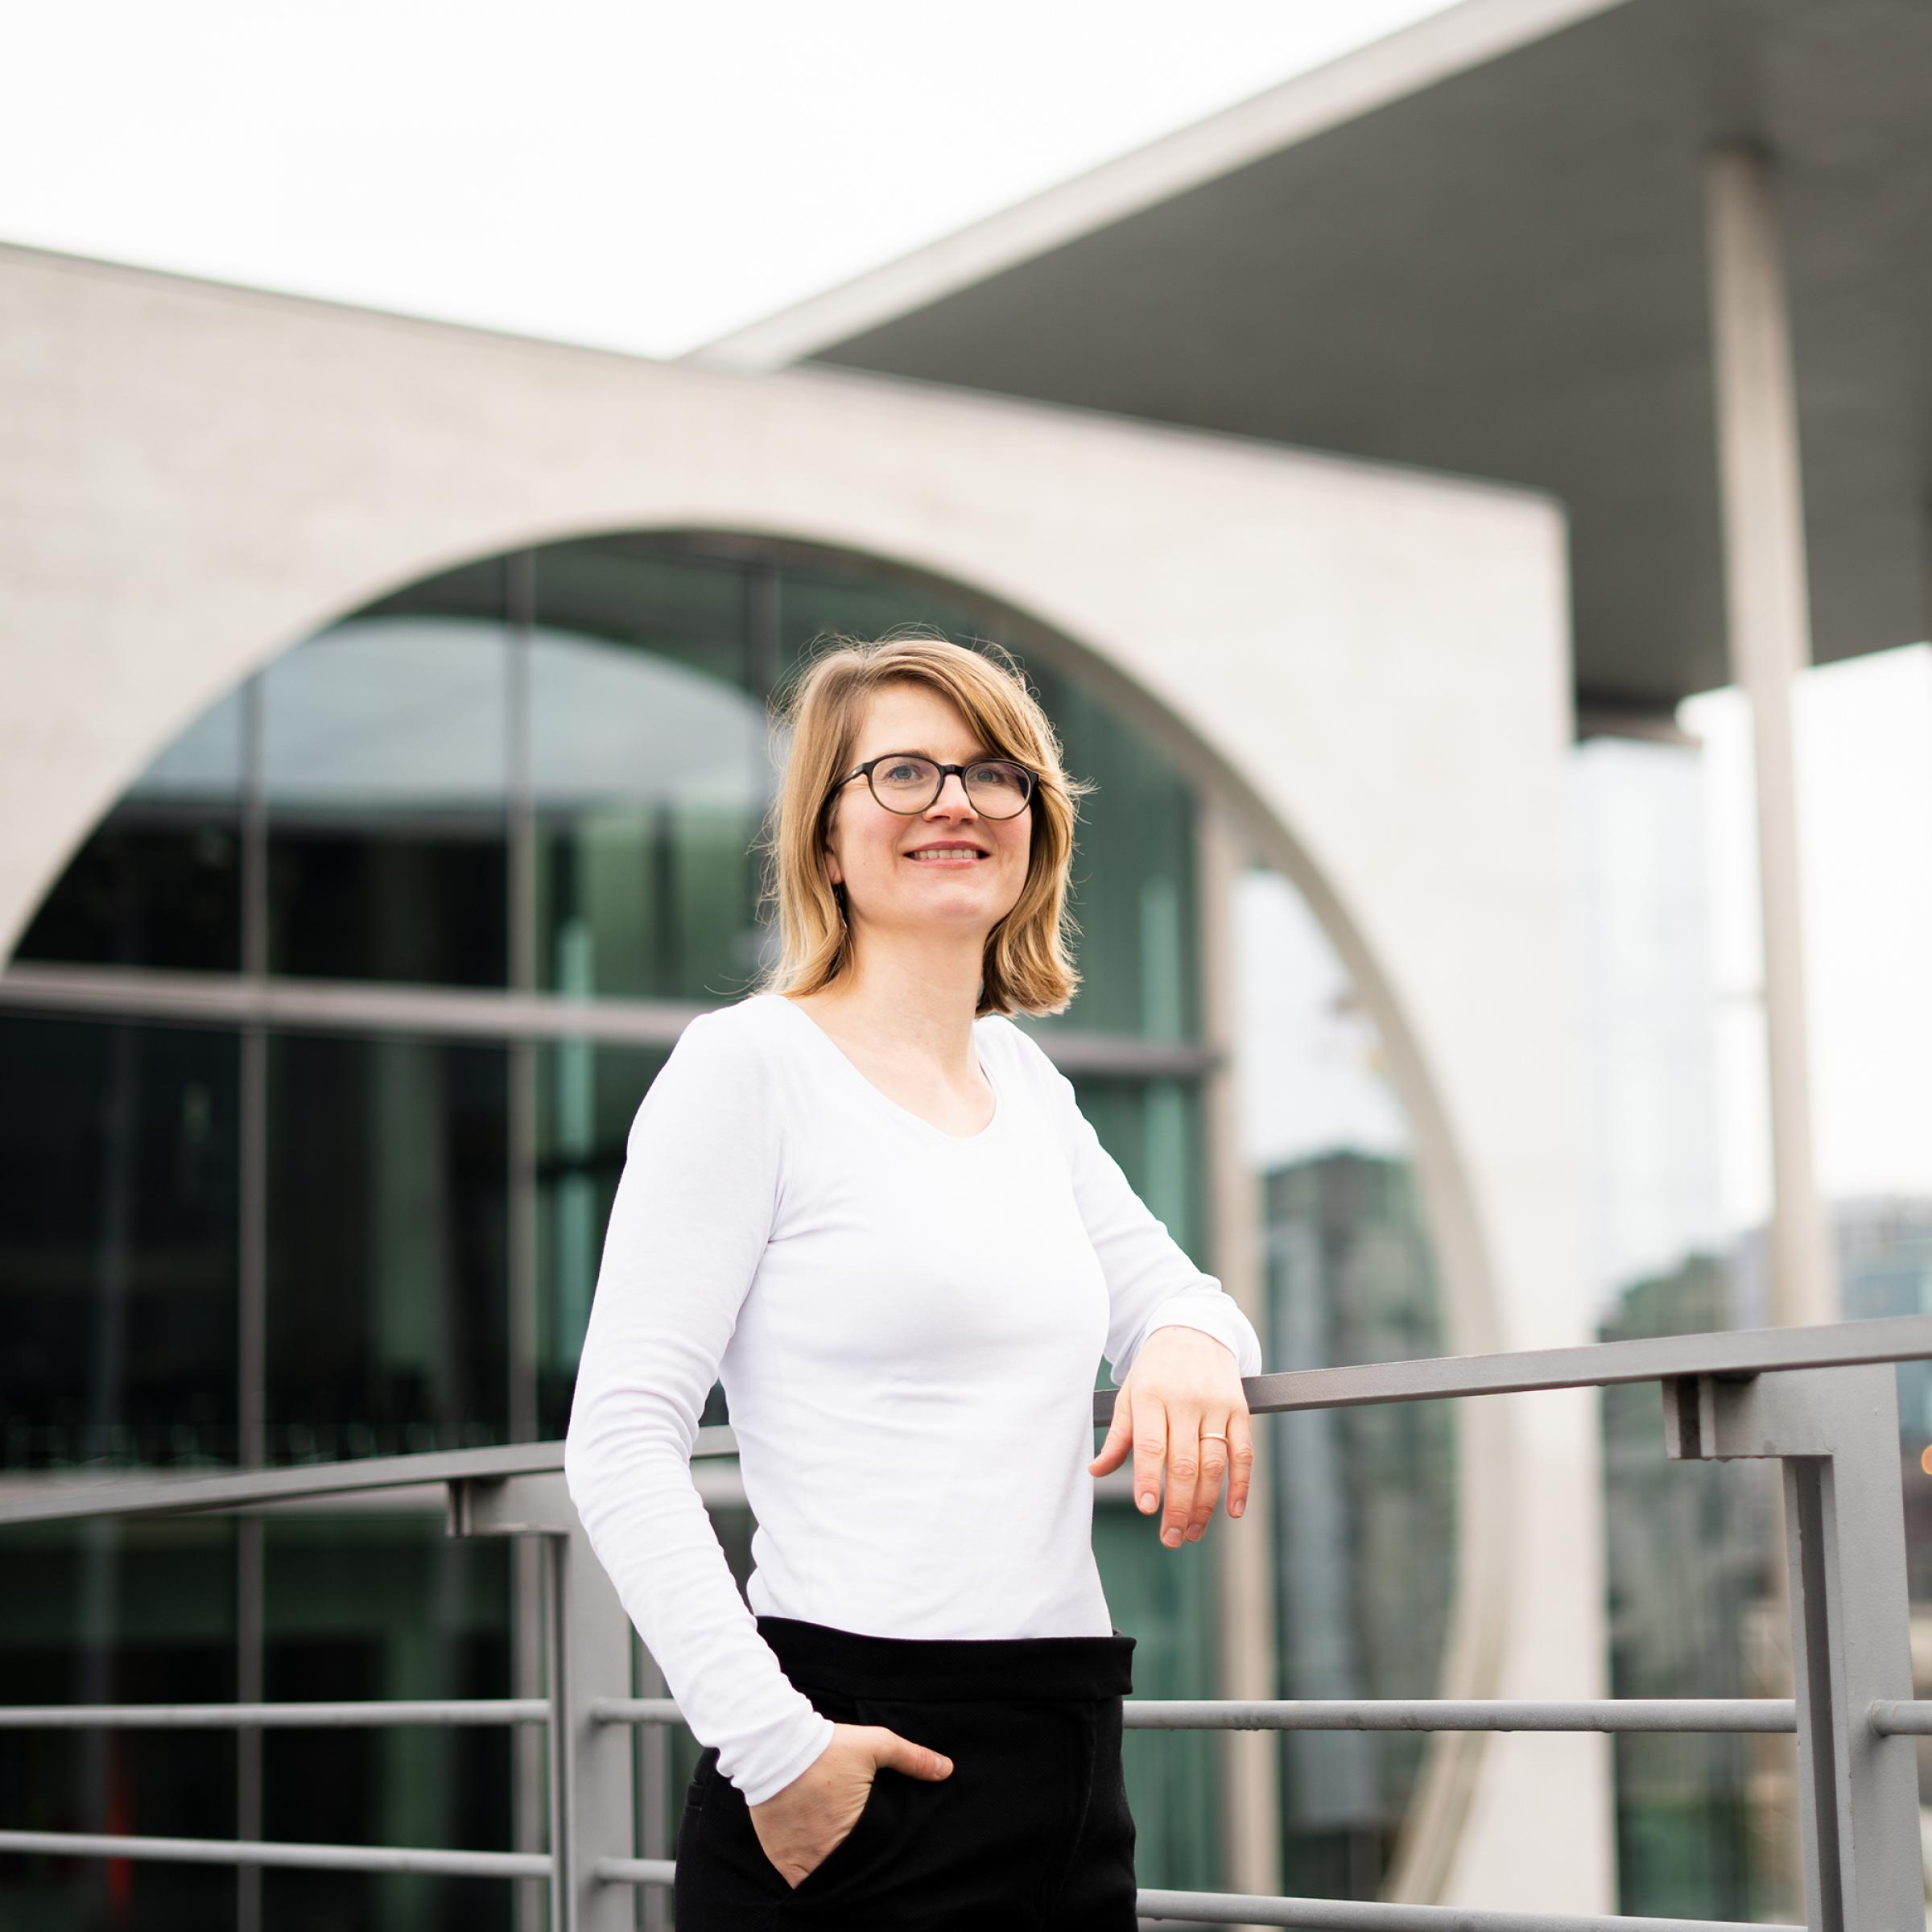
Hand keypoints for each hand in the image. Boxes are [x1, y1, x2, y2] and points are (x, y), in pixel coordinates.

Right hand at [748, 1722, 952, 1888]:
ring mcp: (801, 1859)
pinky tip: (819, 1871)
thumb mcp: (876, 1745)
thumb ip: (912, 1759)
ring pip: (825, 1884)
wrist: (774, 1745)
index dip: (883, 1862)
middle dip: (861, 1872)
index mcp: (855, 1830)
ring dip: (836, 1878)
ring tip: (845, 1869)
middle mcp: (827, 1853)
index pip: (877, 1861)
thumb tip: (947, 1770)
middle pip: (851, 1876)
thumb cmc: (827, 1746)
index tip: (886, 1858)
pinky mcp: (779, 1857)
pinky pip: (798, 1884)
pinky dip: (810, 1881)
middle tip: (867, 1864)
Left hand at [1088, 1325, 1253, 1548]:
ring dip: (1205, 1504)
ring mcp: (1216, 1405)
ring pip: (1214, 1464)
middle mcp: (1185, 1400)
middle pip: (1184, 1462)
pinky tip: (1233, 1511)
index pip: (1150, 1444)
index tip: (1147, 1509)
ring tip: (1192, 1531)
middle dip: (1178, 1506)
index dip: (1148, 1478)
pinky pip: (1243, 1452)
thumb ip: (1119, 1436)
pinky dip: (1241, 1484)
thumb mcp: (1129, 1394)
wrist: (1194, 1330)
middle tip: (1171, 1538)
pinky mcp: (1240, 1409)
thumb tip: (1096, 1471)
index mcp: (1151, 1395)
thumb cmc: (1155, 1370)